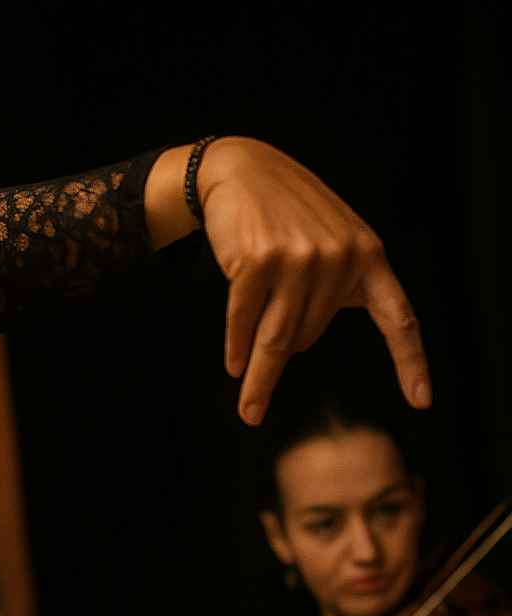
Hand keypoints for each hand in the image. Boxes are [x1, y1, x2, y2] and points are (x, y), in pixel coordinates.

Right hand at [195, 137, 430, 425]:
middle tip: (268, 369)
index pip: (399, 319)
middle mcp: (339, 259)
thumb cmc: (287, 211)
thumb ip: (334, 285)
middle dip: (288, 352)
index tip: (420, 401)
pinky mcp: (258, 262)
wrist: (244, 170)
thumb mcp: (331, 239)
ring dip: (261, 377)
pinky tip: (234, 366)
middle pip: (312, 335)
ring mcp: (299, 260)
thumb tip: (301, 346)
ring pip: (279, 337)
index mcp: (369, 257)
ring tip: (251, 407)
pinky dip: (236, 348)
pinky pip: (245, 319)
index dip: (411, 363)